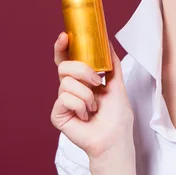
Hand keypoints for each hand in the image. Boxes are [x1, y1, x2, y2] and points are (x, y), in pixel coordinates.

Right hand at [50, 33, 134, 162]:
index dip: (63, 47)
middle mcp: (70, 89)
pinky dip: (80, 106)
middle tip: (97, 82)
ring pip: (66, 83)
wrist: (115, 138)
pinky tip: (85, 116)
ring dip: (87, 95)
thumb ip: (112, 63)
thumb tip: (108, 42)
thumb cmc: (117, 116)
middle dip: (83, 71)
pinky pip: (64, 98)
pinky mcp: (58, 114)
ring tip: (94, 107)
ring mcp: (62, 101)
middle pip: (64, 66)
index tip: (65, 36)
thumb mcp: (117, 84)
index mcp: (82, 80)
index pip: (68, 60)